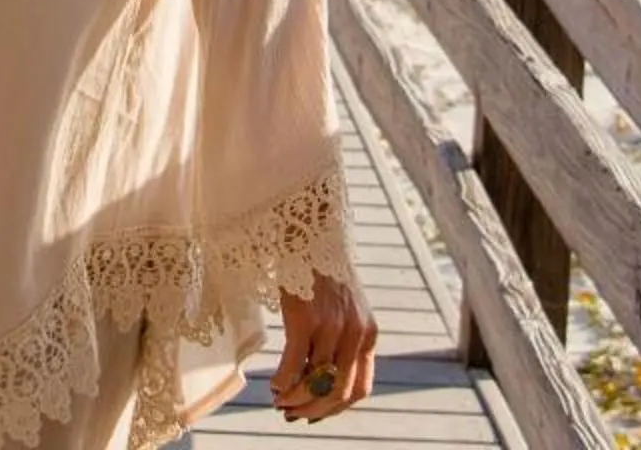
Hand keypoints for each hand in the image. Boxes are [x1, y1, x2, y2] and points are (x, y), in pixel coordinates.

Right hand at [269, 277, 376, 422]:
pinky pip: (294, 365)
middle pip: (339, 393)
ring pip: (316, 383)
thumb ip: (340, 338)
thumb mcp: (343, 307)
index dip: (335, 408)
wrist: (309, 228)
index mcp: (368, 334)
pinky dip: (282, 381)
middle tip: (291, 413)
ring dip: (295, 399)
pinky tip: (272, 384)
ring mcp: (332, 327)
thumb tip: (318, 376)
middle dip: (313, 410)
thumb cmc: (319, 268)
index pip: (359, 389)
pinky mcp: (306, 319)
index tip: (313, 412)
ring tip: (278, 399)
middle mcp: (356, 334)